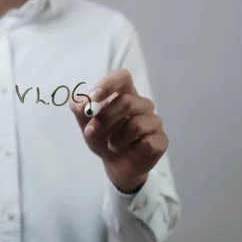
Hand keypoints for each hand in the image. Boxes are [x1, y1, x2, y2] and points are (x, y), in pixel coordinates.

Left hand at [70, 69, 168, 192]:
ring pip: (135, 125)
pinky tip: (131, 150)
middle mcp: (142, 104)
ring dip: (116, 139)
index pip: (122, 77)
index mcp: (124, 93)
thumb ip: (79, 109)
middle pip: (127, 101)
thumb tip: (81, 103)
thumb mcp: (85, 123)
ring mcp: (154, 121)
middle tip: (90, 133)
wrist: (115, 164)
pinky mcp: (161, 140)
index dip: (108, 84)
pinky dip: (132, 150)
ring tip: (111, 145)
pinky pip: (146, 143)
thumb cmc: (102, 136)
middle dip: (104, 118)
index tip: (93, 97)